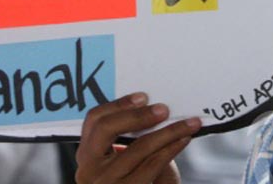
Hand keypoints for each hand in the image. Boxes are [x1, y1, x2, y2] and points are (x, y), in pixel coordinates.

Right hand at [75, 92, 201, 183]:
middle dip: (137, 115)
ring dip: (168, 132)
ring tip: (187, 124)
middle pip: (106, 129)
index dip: (118, 104)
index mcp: (86, 157)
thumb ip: (129, 141)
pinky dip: (171, 149)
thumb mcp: (121, 164)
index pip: (93, 120)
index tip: (142, 97)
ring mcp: (106, 183)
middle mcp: (89, 170)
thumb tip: (154, 111)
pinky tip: (182, 140)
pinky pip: (153, 164)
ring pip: (138, 147)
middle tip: (163, 109)